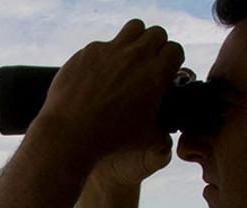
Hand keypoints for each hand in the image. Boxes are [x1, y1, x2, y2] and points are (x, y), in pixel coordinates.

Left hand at [32, 19, 183, 178]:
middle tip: (147, 63)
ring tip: (127, 59)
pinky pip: (103, 45)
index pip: (174, 50)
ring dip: (134, 40)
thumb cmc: (111, 140)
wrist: (71, 134)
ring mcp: (110, 50)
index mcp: (156, 74)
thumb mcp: (147, 139)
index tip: (164, 70)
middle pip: (156, 34)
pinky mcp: (88, 51)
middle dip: (155, 46)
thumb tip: (168, 129)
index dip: (171, 61)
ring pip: (133, 28)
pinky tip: (97, 74)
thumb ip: (163, 129)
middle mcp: (135, 56)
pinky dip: (104, 55)